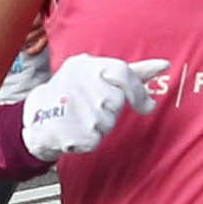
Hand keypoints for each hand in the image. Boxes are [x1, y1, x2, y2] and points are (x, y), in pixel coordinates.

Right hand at [21, 55, 168, 160]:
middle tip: (90, 105)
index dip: (138, 92)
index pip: (123, 73)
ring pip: (108, 122)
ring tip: (79, 115)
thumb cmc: (70, 88)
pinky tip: (75, 127)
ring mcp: (82, 110)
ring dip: (99, 122)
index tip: (146, 106)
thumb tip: (165, 65)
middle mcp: (86, 85)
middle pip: (118, 101)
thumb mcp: (95, 69)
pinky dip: (89, 137)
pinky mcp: (80, 133)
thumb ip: (132, 70)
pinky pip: (97, 138)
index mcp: (89, 66)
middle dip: (110, 108)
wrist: (36, 115)